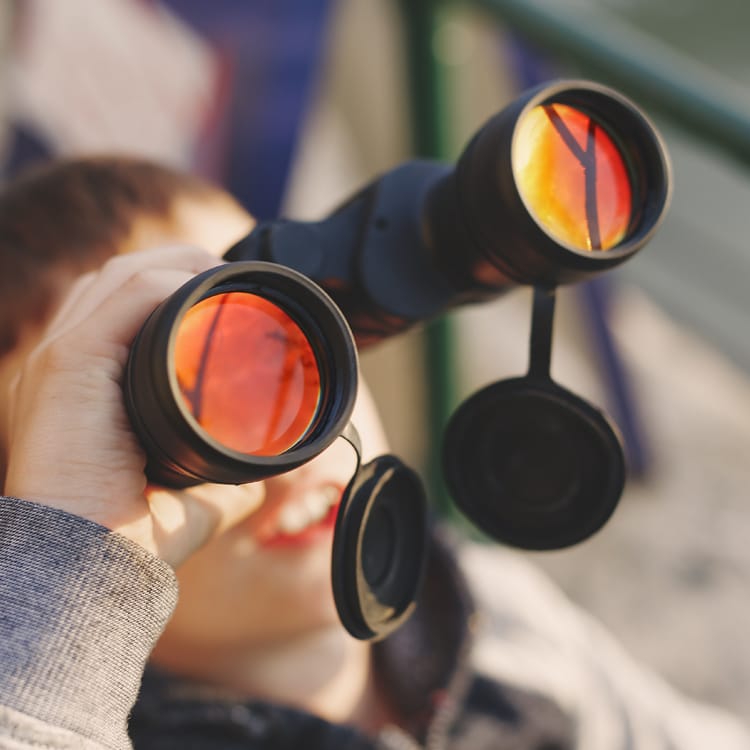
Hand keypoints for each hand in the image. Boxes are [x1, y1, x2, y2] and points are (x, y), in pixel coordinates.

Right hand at [3, 246, 265, 566]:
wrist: (87, 567)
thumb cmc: (132, 535)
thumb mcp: (191, 492)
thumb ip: (224, 471)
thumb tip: (267, 467)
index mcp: (85, 387)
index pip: (120, 313)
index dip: (170, 293)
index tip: (224, 298)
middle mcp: (66, 364)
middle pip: (118, 283)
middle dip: (175, 269)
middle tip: (228, 280)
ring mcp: (62, 358)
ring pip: (118, 278)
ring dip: (174, 266)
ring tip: (221, 273)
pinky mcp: (68, 363)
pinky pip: (120, 298)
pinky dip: (165, 283)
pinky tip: (204, 288)